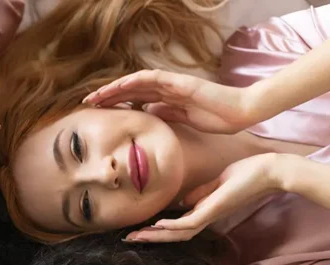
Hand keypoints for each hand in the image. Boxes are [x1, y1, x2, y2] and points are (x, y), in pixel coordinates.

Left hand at [83, 70, 262, 134]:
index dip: (115, 103)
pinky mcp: (180, 83)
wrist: (241, 112)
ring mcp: (173, 83)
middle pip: (131, 90)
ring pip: (136, 82)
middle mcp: (167, 88)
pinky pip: (153, 79)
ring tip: (96, 96)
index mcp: (167, 98)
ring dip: (115, 88)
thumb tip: (148, 112)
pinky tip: (120, 86)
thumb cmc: (218, 118)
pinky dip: (135, 81)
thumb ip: (167, 114)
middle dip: (108, 96)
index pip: (135, 99)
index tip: (98, 111)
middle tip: (87, 103)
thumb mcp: (184, 120)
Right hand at [124, 153, 302, 242]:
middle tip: (129, 240)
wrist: (270, 172)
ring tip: (136, 237)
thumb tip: (182, 203)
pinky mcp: (214, 210)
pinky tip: (157, 226)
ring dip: (156, 236)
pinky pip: (188, 223)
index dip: (158, 229)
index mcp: (205, 212)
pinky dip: (172, 227)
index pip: (178, 225)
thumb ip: (200, 194)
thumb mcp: (217, 183)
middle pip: (174, 234)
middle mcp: (206, 218)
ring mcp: (210, 215)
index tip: (140, 229)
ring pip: (178, 233)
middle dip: (150, 237)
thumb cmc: (248, 174)